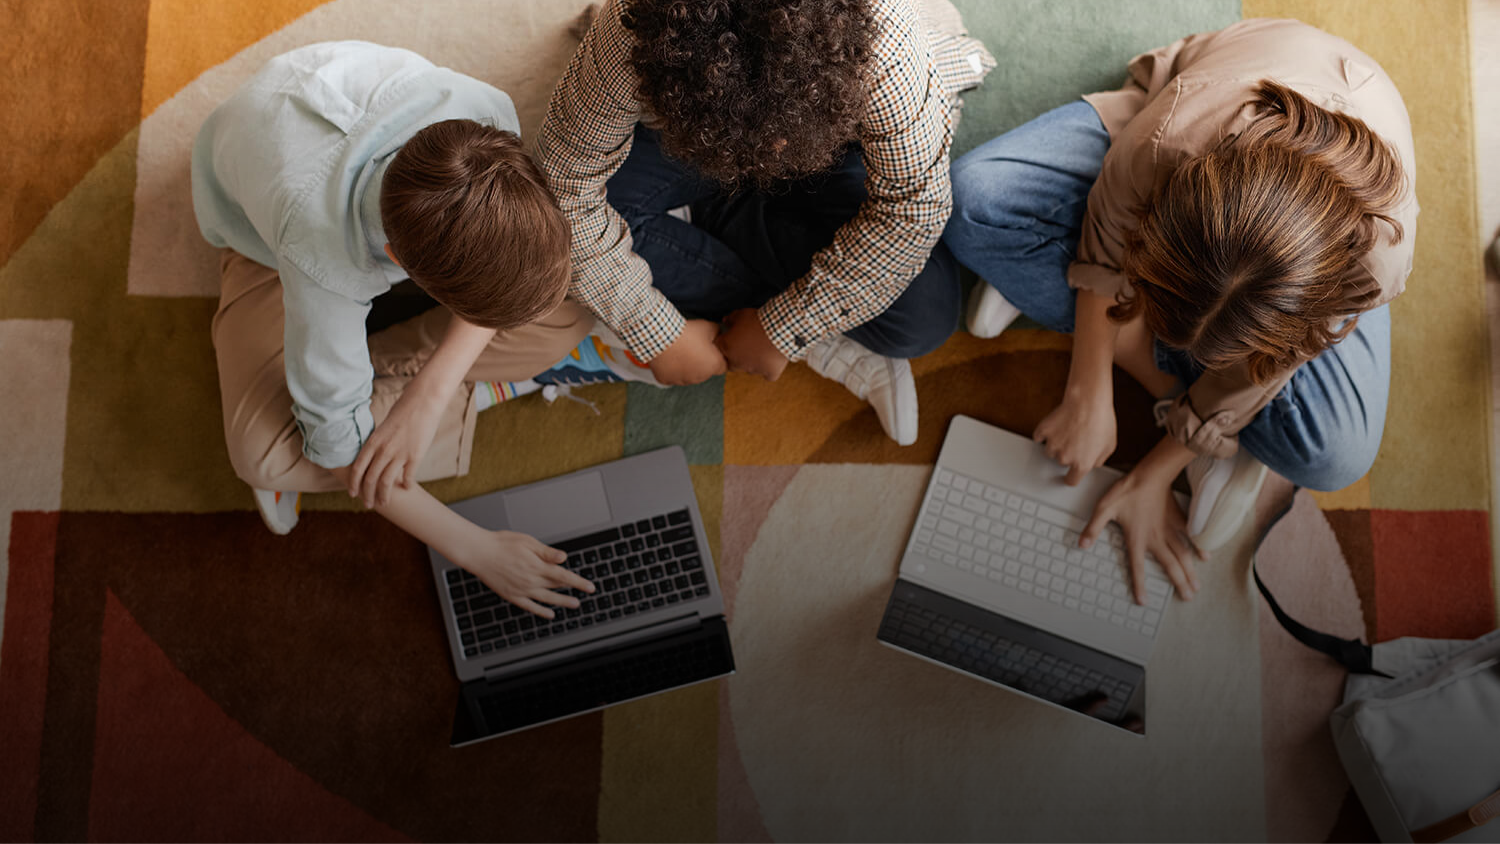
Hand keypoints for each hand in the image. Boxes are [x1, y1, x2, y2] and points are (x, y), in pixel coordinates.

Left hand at [347, 387, 444, 507]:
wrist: (423, 402)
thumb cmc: (403, 410)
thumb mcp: (383, 427)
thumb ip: (378, 443)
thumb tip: (376, 456)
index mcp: (373, 442)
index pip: (358, 469)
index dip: (354, 484)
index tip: (353, 494)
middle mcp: (383, 450)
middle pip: (370, 480)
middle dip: (367, 495)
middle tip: (368, 504)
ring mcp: (399, 455)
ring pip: (386, 483)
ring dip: (384, 496)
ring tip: (385, 502)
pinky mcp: (415, 457)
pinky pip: (408, 477)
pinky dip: (406, 485)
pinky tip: (406, 488)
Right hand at [456, 530, 595, 618]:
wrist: (479, 553)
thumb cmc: (502, 544)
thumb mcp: (527, 542)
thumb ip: (547, 553)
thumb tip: (564, 558)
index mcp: (537, 566)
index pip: (564, 577)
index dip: (579, 582)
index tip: (591, 587)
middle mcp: (531, 581)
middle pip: (557, 587)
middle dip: (572, 589)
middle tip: (585, 592)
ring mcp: (521, 590)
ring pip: (547, 599)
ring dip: (562, 602)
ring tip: (574, 604)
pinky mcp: (512, 596)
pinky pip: (530, 607)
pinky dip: (541, 611)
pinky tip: (550, 614)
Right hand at [647, 319, 727, 384]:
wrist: (661, 336)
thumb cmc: (686, 332)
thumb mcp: (709, 327)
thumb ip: (718, 333)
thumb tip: (719, 334)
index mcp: (713, 366)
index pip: (723, 366)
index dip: (718, 357)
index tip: (711, 350)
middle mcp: (700, 377)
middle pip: (704, 371)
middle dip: (701, 362)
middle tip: (693, 348)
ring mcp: (683, 381)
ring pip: (688, 375)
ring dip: (686, 366)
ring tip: (679, 351)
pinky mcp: (667, 381)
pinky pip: (672, 376)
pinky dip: (671, 369)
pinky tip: (668, 357)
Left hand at [715, 309, 788, 379]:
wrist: (779, 329)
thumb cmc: (758, 320)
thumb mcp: (741, 314)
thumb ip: (730, 319)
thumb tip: (725, 321)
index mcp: (726, 347)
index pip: (719, 347)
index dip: (726, 340)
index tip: (735, 335)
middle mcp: (736, 362)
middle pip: (731, 363)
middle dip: (736, 355)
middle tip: (747, 344)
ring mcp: (753, 370)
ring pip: (750, 368)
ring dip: (753, 361)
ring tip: (762, 348)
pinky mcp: (769, 373)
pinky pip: (767, 374)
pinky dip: (770, 368)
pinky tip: (772, 358)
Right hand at [1034, 391, 1116, 485]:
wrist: (1088, 401)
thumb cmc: (1101, 421)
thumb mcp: (1110, 446)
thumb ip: (1098, 460)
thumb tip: (1092, 463)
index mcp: (1082, 464)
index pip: (1071, 481)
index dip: (1072, 477)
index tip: (1070, 474)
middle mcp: (1065, 458)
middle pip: (1061, 463)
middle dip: (1067, 455)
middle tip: (1076, 441)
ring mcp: (1052, 445)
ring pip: (1050, 451)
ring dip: (1056, 445)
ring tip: (1067, 432)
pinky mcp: (1043, 431)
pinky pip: (1039, 437)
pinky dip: (1044, 434)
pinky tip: (1055, 427)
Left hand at [1079, 467, 1202, 603]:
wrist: (1149, 475)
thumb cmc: (1126, 491)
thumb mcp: (1103, 509)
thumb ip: (1093, 528)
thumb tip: (1082, 544)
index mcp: (1137, 539)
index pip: (1137, 567)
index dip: (1139, 585)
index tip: (1143, 601)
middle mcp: (1156, 538)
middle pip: (1170, 566)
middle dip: (1179, 584)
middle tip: (1187, 598)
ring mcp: (1169, 530)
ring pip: (1183, 556)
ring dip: (1190, 572)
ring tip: (1196, 586)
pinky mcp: (1178, 520)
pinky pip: (1191, 537)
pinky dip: (1199, 547)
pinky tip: (1205, 557)